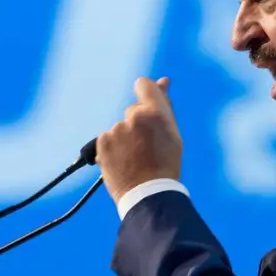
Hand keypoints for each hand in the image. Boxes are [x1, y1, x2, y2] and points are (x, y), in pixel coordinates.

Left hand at [94, 77, 181, 205]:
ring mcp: (116, 130)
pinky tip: (124, 161)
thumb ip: (164, 105)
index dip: (145, 92)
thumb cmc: (165, 163)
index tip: (146, 103)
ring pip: (121, 127)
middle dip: (138, 123)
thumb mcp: (172, 133)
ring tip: (136, 158)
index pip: (143, 84)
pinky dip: (114, 148)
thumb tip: (163, 81)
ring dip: (125, 138)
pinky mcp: (102, 143)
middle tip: (147, 146)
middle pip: (133, 110)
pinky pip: (108, 139)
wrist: (148, 194)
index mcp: (155, 113)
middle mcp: (134, 117)